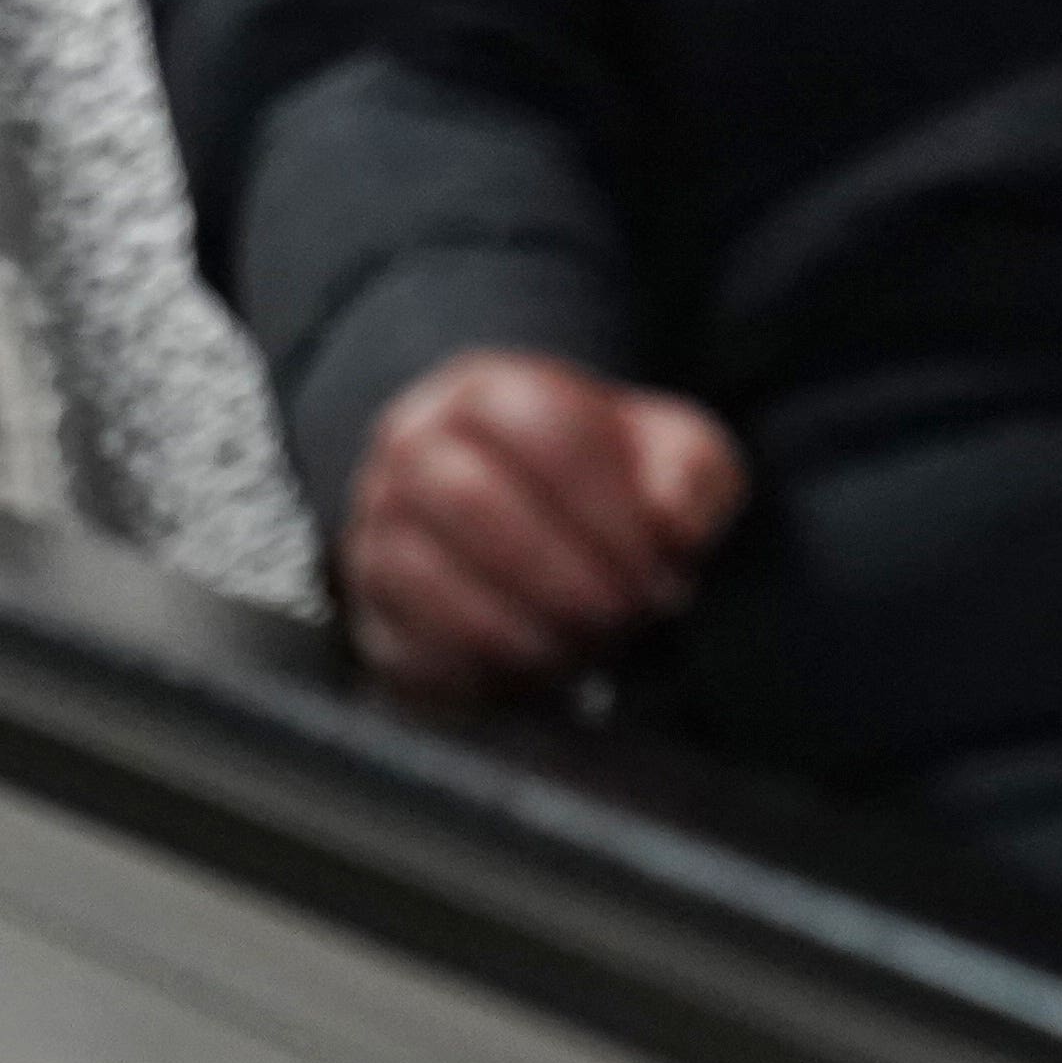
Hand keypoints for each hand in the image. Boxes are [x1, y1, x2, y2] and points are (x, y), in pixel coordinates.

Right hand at [342, 350, 749, 707]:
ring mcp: (379, 527)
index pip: (535, 423)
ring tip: (588, 648)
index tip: (662, 563)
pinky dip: (482, 668)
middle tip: (625, 618)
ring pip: (426, 573)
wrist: (536, 538)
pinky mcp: (372, 608)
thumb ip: (689, 472)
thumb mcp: (669, 458)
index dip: (606, 503)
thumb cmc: (606, 489)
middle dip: (565, 574)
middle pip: (469, 497)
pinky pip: (408, 642)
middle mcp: (412, 446)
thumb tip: (672, 521)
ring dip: (525, 625)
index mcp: (485, 390)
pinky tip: (539, 671)